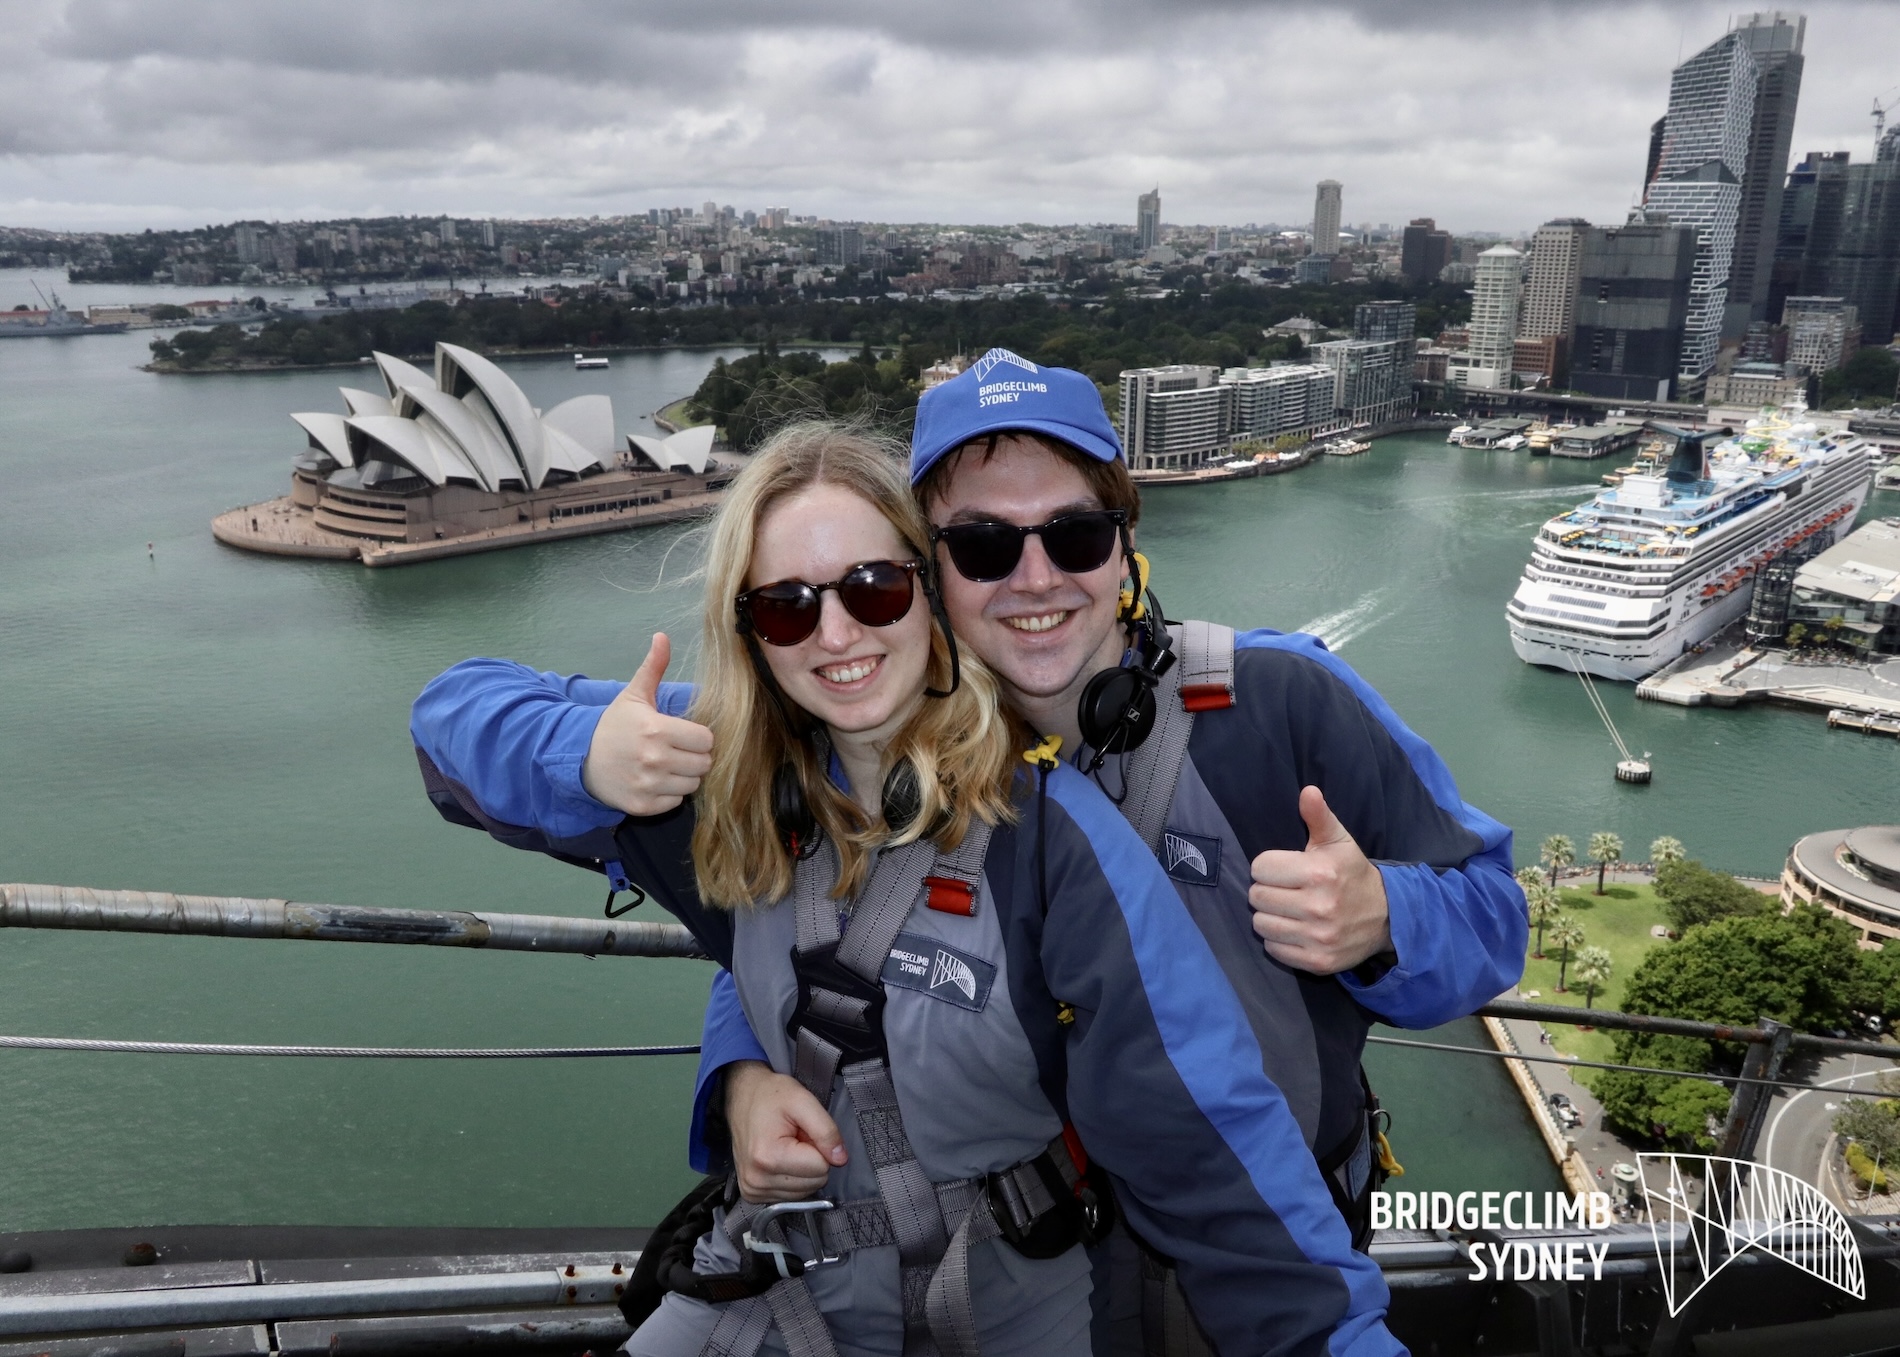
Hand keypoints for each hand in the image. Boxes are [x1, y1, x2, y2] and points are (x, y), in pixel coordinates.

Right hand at [580, 633, 713, 815]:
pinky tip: (656, 781)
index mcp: (656, 730)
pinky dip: (670, 794)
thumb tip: (662, 636)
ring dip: (684, 776)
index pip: (706, 739)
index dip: (699, 736)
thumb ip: (653, 667)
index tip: (685, 734)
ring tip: (667, 765)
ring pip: (692, 785)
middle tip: (678, 750)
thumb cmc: (614, 726)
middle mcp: (654, 760)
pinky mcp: (643, 806)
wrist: (580, 759)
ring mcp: (648, 785)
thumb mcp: (634, 695)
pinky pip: (676, 802)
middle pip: (704, 764)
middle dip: (695, 756)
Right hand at [725, 1060, 847, 1203]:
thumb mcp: (803, 1100)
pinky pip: (791, 1196)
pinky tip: (779, 1159)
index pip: (821, 1168)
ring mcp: (753, 1190)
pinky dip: (791, 1178)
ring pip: (805, 1192)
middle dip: (811, 1159)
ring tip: (786, 1146)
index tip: (802, 1130)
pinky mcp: (752, 1195)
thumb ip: (826, 1130)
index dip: (818, 1146)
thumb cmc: (772, 1095)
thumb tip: (841, 1160)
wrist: (741, 1097)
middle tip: (795, 1137)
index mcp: (769, 1158)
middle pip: (814, 1183)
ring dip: (802, 1169)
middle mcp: (757, 1181)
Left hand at [1248, 785, 1392, 974]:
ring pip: (1261, 924)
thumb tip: (1308, 791)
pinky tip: (1295, 929)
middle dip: (1267, 890)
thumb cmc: (1353, 874)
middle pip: (1256, 897)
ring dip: (1270, 916)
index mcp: (1320, 872)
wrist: (1388, 917)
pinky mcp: (1317, 961)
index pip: (1260, 868)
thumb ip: (1319, 817)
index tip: (1283, 869)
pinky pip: (1273, 949)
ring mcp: (1318, 937)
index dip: (1268, 867)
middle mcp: (1319, 906)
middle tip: (1285, 890)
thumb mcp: (1339, 842)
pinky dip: (1279, 940)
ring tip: (1289, 909)